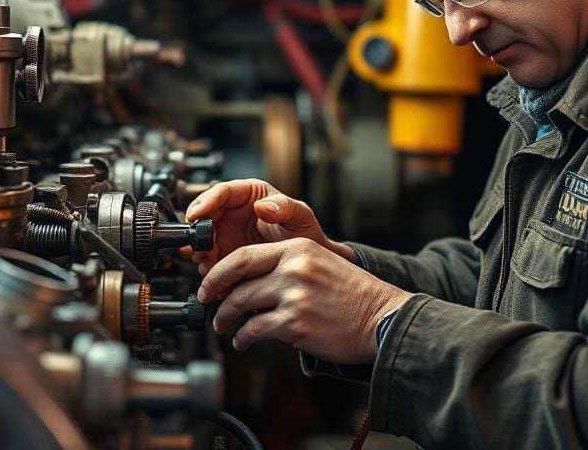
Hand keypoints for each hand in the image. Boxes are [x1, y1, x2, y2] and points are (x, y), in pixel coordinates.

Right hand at [183, 178, 356, 273]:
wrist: (306, 263)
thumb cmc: (306, 234)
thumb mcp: (300, 217)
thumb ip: (285, 207)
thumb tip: (263, 205)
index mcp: (250, 194)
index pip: (222, 191)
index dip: (206, 201)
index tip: (197, 214)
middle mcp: (234, 212)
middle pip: (205, 216)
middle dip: (199, 231)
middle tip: (200, 246)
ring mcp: (228, 234)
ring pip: (203, 240)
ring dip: (201, 252)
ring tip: (208, 264)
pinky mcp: (225, 255)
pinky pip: (209, 260)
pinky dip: (208, 268)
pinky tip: (214, 275)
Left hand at [197, 237, 412, 363]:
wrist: (381, 318)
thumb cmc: (352, 294)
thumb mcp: (319, 262)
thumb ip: (285, 265)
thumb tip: (246, 281)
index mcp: (298, 247)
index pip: (245, 254)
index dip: (220, 270)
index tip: (210, 282)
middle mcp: (295, 267)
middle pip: (238, 277)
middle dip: (214, 292)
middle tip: (207, 303)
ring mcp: (295, 295)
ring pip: (242, 304)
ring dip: (226, 318)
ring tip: (224, 325)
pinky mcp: (296, 323)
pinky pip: (255, 329)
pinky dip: (243, 337)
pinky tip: (243, 340)